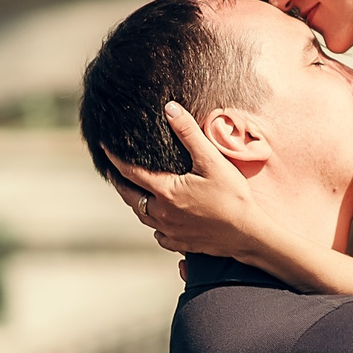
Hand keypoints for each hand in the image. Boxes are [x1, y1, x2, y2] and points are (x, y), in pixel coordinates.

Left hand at [108, 103, 280, 266]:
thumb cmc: (233, 197)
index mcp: (166, 191)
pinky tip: (159, 218)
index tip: (104, 147)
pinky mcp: (180, 244)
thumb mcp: (212, 161)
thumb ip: (189, 134)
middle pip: (130, 196)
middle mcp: (161, 214)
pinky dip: (154, 223)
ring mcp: (169, 231)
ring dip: (135, 201)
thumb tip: (169, 109)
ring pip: (142, 215)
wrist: (247, 235)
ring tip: (133, 190)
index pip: (130, 172)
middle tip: (113, 170)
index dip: (114, 158)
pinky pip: (158, 233)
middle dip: (120, 182)